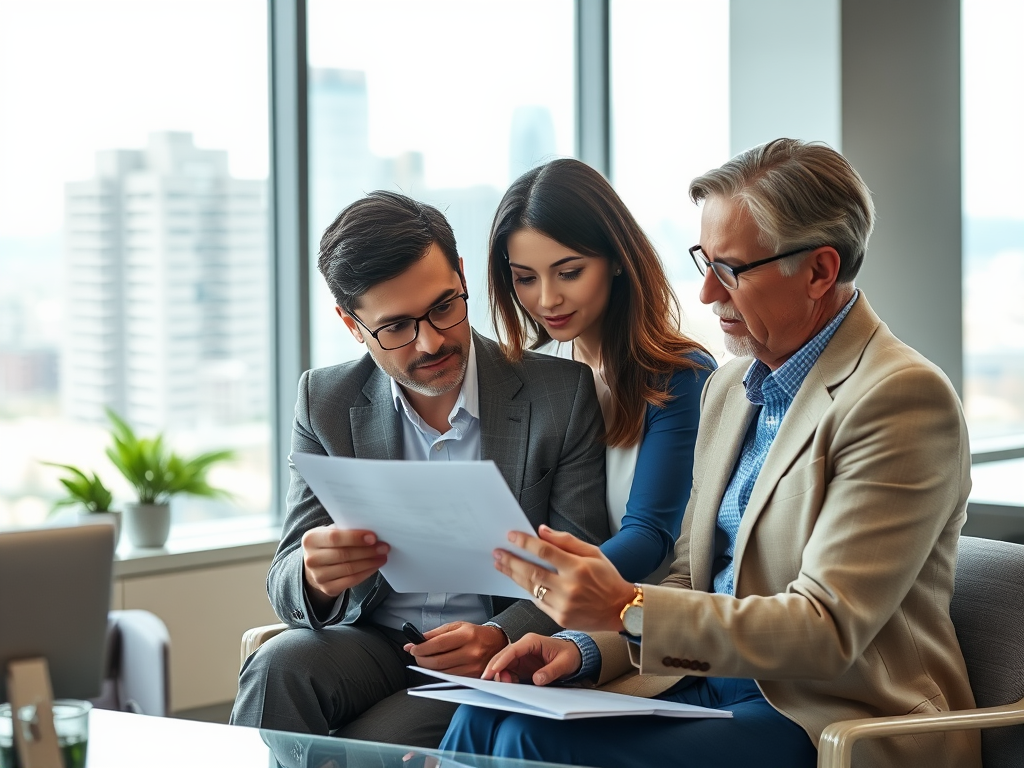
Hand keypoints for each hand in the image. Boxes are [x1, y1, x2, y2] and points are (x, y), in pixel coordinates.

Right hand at [301, 526, 388, 607]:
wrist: (316, 565)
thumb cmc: (329, 544)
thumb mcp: (331, 532)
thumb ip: (346, 530)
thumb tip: (371, 533)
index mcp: (310, 539)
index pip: (334, 538)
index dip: (355, 538)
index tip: (373, 537)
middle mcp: (311, 559)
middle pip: (343, 554)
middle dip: (367, 551)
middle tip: (384, 547)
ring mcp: (318, 576)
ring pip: (349, 569)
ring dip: (370, 562)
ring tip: (382, 556)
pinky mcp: (327, 589)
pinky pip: (351, 581)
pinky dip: (366, 573)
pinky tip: (375, 566)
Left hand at [404, 622, 508, 676]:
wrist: (497, 643)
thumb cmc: (475, 634)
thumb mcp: (456, 626)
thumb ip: (435, 634)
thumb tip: (415, 641)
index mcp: (466, 635)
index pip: (438, 644)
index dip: (422, 648)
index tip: (413, 648)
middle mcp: (471, 652)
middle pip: (438, 661)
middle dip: (421, 659)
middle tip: (417, 655)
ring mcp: (473, 667)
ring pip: (442, 672)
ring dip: (428, 667)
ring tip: (425, 659)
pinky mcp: (473, 677)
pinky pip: (450, 678)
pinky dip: (439, 673)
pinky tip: (437, 666)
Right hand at [482, 633, 581, 685]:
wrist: (574, 654)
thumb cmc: (569, 655)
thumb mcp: (564, 664)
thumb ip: (550, 671)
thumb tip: (537, 680)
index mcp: (532, 641)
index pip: (513, 649)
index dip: (502, 660)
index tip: (493, 670)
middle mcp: (524, 646)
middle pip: (503, 655)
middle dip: (493, 667)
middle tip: (486, 680)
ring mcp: (521, 655)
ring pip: (503, 663)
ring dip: (499, 674)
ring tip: (503, 685)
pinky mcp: (521, 664)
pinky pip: (508, 670)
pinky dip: (505, 677)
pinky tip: (508, 685)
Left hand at [494, 524, 635, 631]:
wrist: (621, 609)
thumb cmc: (607, 578)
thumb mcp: (593, 552)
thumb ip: (566, 541)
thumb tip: (542, 531)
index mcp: (578, 568)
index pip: (545, 552)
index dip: (525, 543)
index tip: (511, 536)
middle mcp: (570, 588)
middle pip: (532, 572)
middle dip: (512, 561)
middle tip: (498, 553)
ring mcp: (564, 605)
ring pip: (531, 588)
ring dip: (514, 575)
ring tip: (501, 565)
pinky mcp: (561, 619)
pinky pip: (538, 603)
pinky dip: (528, 591)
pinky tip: (519, 581)